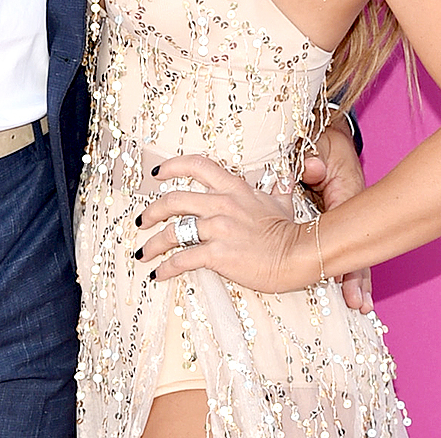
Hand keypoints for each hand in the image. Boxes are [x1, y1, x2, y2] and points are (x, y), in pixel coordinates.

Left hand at [135, 156, 314, 294]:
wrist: (298, 255)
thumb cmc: (289, 231)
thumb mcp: (279, 201)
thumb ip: (275, 187)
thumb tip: (282, 176)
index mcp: (234, 187)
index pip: (197, 165)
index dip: (172, 166)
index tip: (156, 173)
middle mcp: (221, 203)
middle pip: (173, 200)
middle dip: (151, 211)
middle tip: (142, 221)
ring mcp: (218, 228)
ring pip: (172, 232)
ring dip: (153, 244)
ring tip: (144, 254)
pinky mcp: (217, 254)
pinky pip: (182, 260)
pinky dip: (166, 268)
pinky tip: (159, 275)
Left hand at [300, 125, 373, 313]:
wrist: (330, 138)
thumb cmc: (323, 143)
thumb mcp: (320, 145)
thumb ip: (314, 157)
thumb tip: (313, 168)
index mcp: (348, 193)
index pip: (348, 228)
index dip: (345, 252)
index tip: (344, 276)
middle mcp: (351, 211)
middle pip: (356, 247)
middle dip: (358, 276)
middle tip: (358, 303)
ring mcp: (347, 220)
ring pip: (353, 253)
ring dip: (357, 278)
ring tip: (360, 305)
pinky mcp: (338, 224)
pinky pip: (344, 250)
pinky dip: (348, 269)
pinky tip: (352, 292)